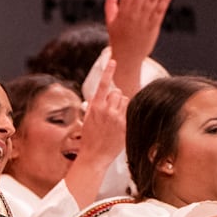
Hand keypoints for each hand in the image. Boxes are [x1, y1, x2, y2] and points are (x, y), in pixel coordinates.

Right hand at [65, 62, 127, 206]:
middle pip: (117, 92)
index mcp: (95, 107)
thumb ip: (94, 105)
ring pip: (125, 100)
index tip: (113, 60)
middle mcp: (107, 110)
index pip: (103, 84)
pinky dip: (125, 115)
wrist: (94, 156)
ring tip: (114, 118)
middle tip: (110, 109)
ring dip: (121, 105)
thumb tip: (99, 95)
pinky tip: (118, 125)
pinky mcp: (125, 125)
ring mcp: (117, 118)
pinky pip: (129, 112)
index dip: (108, 71)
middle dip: (115, 98)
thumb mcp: (87, 118)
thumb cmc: (89, 138)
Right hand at [104, 0, 171, 96]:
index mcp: (123, 10)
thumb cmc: (118, 38)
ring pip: (153, 0)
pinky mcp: (153, 27)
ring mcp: (144, 20)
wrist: (126, 57)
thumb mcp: (111, 21)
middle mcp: (134, 13)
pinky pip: (160, 12)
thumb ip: (111, 4)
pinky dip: (164, 1)